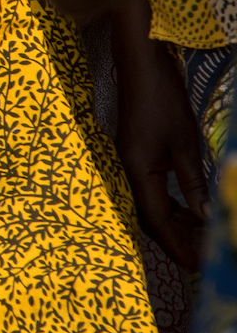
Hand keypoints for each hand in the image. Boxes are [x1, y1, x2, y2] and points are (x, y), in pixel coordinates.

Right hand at [115, 31, 207, 271]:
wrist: (138, 66)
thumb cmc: (162, 99)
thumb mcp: (184, 143)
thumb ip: (192, 181)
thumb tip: (204, 216)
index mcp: (139, 170)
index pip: (158, 220)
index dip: (177, 246)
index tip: (196, 266)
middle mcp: (127, 170)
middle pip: (149, 216)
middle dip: (176, 238)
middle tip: (201, 255)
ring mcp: (127, 161)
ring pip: (148, 204)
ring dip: (173, 222)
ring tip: (198, 233)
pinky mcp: (133, 154)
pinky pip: (148, 189)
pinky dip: (168, 203)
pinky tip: (185, 207)